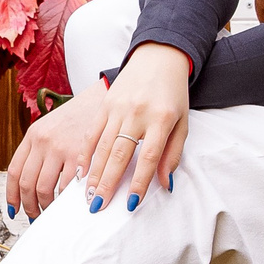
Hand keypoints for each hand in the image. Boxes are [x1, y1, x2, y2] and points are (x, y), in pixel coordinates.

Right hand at [0, 42, 191, 218]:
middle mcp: (137, 113)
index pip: (149, 157)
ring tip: (88, 195)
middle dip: (107, 183)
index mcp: (161, 119)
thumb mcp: (182, 123)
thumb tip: (165, 184)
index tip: (130, 204)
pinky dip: (86, 153)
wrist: (158, 57)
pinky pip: (92, 132)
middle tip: (98, 206)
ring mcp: (118, 107)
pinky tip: (81, 171)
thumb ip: (173, 154)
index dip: (139, 182)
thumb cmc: (173, 94)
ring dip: (94, 173)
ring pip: (102, 145)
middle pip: (119, 154)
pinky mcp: (105, 104)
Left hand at [2, 81, 110, 220]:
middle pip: (27, 184)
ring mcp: (60, 148)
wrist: (103, 98)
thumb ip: (40, 149)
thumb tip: (32, 182)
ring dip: (46, 207)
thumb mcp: (52, 126)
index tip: (14, 209)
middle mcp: (42, 142)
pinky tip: (69, 205)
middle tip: (35, 216)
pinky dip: (66, 201)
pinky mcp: (80, 154)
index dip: (12, 195)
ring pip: (44, 189)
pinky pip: (67, 187)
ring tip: (52, 213)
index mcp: (33, 135)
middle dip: (29, 206)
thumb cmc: (80, 116)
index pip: (14, 171)